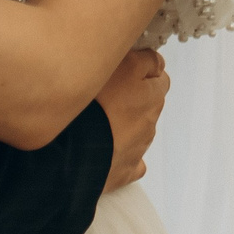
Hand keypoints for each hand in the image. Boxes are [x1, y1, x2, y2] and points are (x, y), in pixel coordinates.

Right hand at [95, 50, 168, 190]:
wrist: (75, 151)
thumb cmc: (97, 103)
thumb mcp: (123, 65)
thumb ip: (145, 61)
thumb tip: (157, 62)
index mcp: (153, 96)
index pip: (159, 78)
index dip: (142, 72)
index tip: (124, 71)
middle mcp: (150, 122)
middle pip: (146, 105)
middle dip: (131, 99)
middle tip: (104, 95)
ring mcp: (138, 149)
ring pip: (136, 132)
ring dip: (122, 125)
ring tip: (95, 121)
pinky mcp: (124, 172)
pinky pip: (128, 161)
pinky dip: (120, 155)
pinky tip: (104, 149)